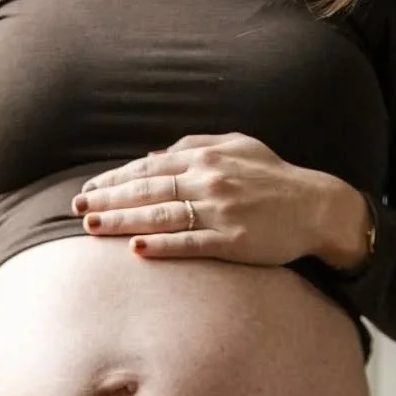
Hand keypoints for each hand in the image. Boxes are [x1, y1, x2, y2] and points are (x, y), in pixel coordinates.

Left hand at [72, 132, 369, 269]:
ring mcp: (221, 212)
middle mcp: (210, 181)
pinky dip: (164, 246)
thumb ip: (195, 147)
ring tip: (93, 229)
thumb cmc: (274, 179)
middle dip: (109, 201)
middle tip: (77, 212)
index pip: (149, 168)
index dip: (115, 180)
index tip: (88, 192)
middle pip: (148, 191)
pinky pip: (192, 245)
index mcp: (207, 158)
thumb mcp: (238, 147)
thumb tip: (154, 155)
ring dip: (124, 223)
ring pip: (162, 217)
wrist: (317, 207)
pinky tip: (138, 249)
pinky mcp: (234, 242)